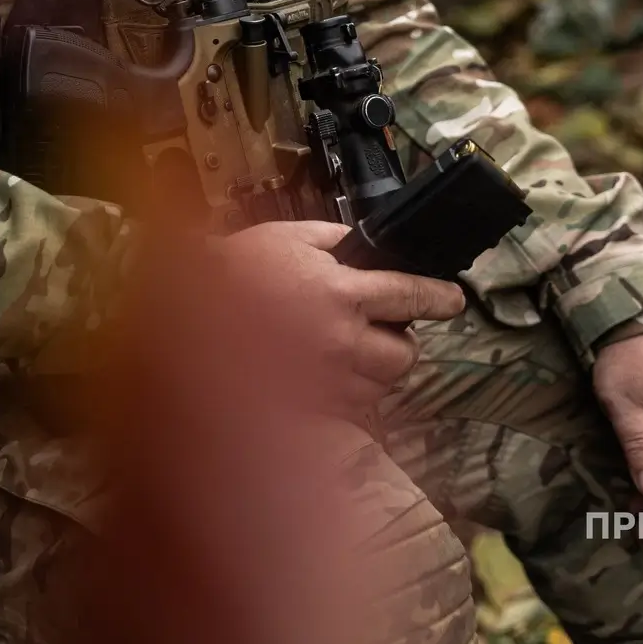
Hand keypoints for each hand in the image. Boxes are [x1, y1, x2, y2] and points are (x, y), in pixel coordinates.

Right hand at [213, 219, 463, 418]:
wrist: (188, 320)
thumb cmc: (236, 269)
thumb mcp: (287, 236)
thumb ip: (334, 240)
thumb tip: (362, 248)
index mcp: (342, 293)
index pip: (410, 296)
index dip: (439, 298)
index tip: (454, 300)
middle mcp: (342, 341)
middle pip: (403, 354)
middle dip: (400, 341)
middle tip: (381, 328)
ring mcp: (326, 380)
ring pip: (380, 384)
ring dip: (374, 368)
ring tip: (348, 350)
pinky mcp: (308, 406)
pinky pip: (348, 405)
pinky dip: (347, 390)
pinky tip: (325, 372)